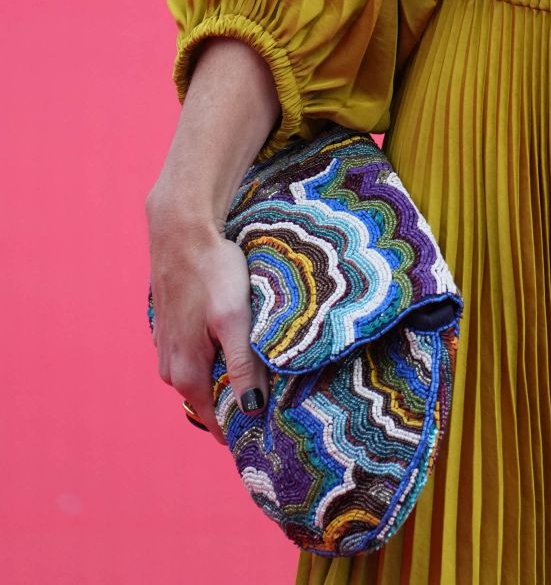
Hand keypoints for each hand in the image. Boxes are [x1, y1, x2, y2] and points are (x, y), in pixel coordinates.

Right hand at [147, 194, 268, 441]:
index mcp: (187, 374)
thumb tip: (252, 410)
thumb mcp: (234, 319)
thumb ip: (242, 366)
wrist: (181, 230)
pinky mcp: (168, 328)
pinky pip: (192, 356)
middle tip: (275, 396)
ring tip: (258, 367)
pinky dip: (212, 356)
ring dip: (224, 376)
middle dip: (237, 402)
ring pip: (200, 377)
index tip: (272, 430)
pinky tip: (231, 340)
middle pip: (208, 400)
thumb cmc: (212, 271)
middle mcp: (170, 369)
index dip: (243, 426)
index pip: (217, 421)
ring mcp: (165, 348)